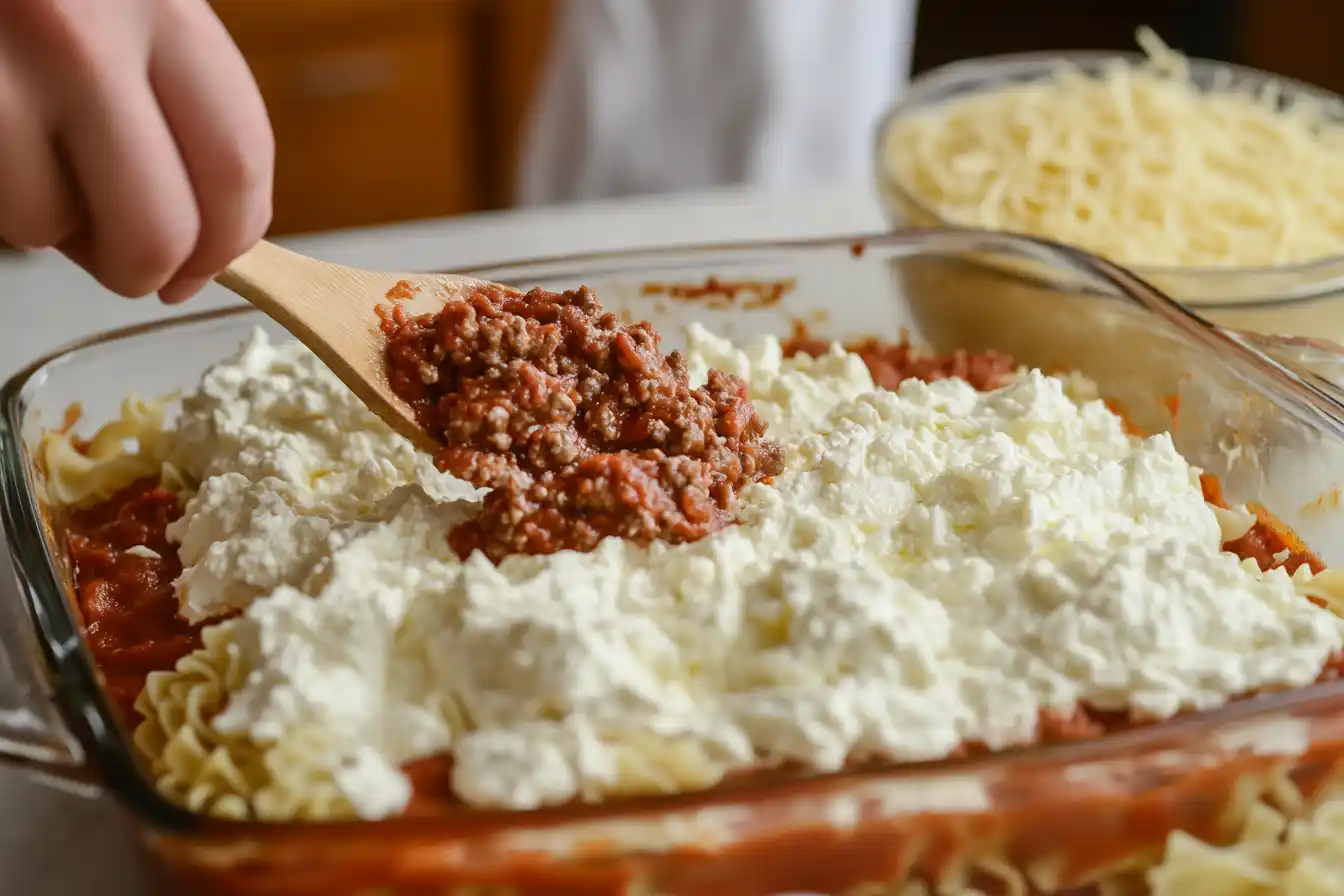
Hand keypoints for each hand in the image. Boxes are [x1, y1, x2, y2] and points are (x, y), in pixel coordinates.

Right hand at [0, 0, 273, 302]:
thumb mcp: (130, 8)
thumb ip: (174, 93)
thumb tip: (209, 234)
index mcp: (162, 3)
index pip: (239, 159)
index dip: (230, 239)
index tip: (205, 265)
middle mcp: (87, 32)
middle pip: (162, 228)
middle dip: (147, 269)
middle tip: (126, 261)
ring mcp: (7, 65)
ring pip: (57, 226)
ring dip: (54, 224)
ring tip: (38, 158)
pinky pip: (1, 205)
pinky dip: (4, 199)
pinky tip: (4, 142)